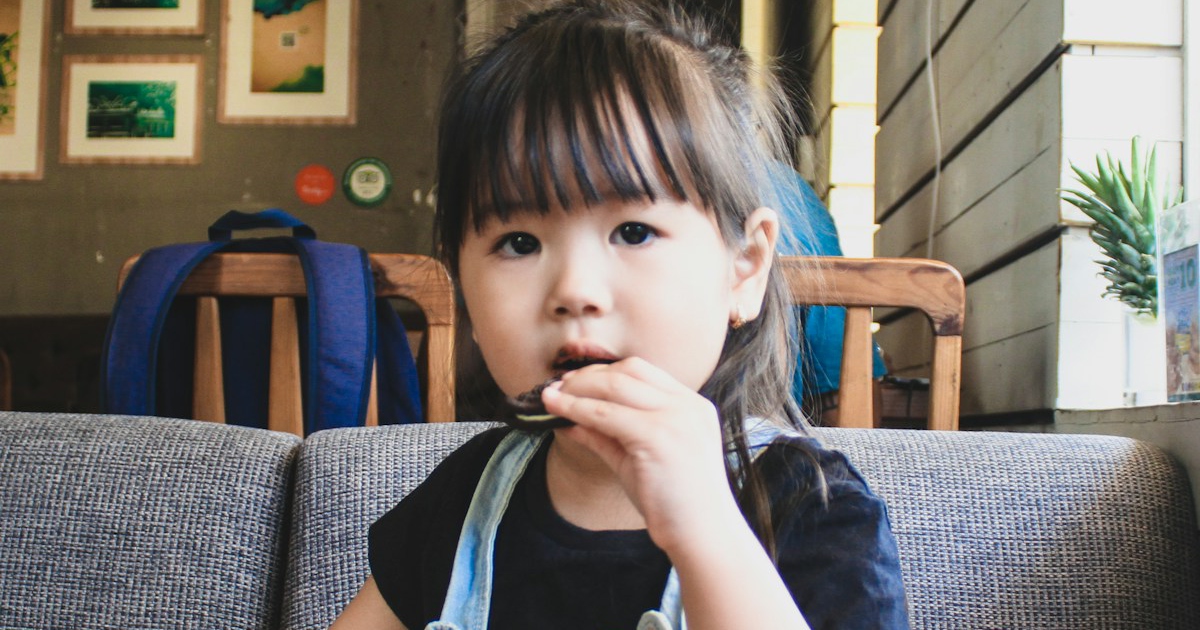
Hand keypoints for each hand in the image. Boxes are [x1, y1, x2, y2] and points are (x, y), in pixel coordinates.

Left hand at [542, 357, 744, 555]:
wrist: (703, 536)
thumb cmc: (675, 503)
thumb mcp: (639, 459)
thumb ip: (609, 435)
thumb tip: (570, 418)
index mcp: (691, 405)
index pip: (642, 371)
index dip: (602, 372)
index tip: (574, 382)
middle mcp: (687, 405)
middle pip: (628, 370)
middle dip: (587, 375)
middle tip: (557, 388)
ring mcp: (676, 417)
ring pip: (614, 386)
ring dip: (577, 389)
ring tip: (550, 398)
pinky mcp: (659, 435)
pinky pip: (606, 414)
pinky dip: (576, 409)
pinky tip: (557, 413)